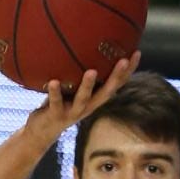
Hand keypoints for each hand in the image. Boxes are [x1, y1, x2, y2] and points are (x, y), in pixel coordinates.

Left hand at [21, 52, 139, 151]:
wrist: (42, 132)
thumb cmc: (59, 104)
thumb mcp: (72, 88)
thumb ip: (79, 73)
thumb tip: (84, 46)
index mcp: (95, 98)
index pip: (116, 84)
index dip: (128, 71)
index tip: (137, 52)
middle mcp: (88, 106)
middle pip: (107, 92)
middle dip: (116, 76)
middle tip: (124, 60)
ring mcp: (73, 112)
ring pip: (83, 99)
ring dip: (88, 86)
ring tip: (92, 71)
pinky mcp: (56, 116)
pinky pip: (56, 102)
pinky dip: (55, 92)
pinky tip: (54, 81)